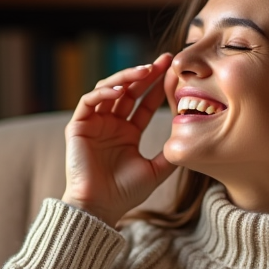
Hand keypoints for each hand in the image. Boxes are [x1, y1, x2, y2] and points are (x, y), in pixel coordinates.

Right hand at [62, 53, 174, 226]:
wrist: (100, 208)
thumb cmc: (125, 193)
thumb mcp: (157, 170)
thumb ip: (171, 153)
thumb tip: (190, 136)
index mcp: (127, 133)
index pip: (144, 103)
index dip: (158, 86)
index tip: (173, 72)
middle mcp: (110, 125)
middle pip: (128, 90)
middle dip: (145, 74)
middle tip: (164, 60)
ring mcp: (94, 124)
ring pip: (108, 90)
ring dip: (126, 77)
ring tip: (145, 71)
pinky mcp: (78, 127)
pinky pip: (88, 101)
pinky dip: (103, 92)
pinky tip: (120, 90)